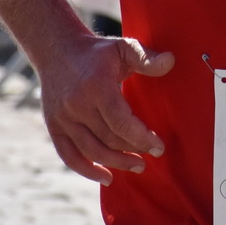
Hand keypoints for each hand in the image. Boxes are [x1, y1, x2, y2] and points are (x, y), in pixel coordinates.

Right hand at [36, 34, 175, 184]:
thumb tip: (171, 61)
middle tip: (152, 156)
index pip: (121, 122)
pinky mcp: (54, 126)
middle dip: (133, 151)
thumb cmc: (97, 52)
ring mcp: (62, 118)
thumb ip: (146, 57)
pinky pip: (69, 155)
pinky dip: (86, 171)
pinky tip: (106, 177)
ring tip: (137, 166)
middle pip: (109, 139)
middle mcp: (76, 104)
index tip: (159, 147)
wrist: (57, 50)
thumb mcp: (123, 47)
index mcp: (96, 86)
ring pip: (91, 151)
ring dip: (116, 163)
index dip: (142, 138)